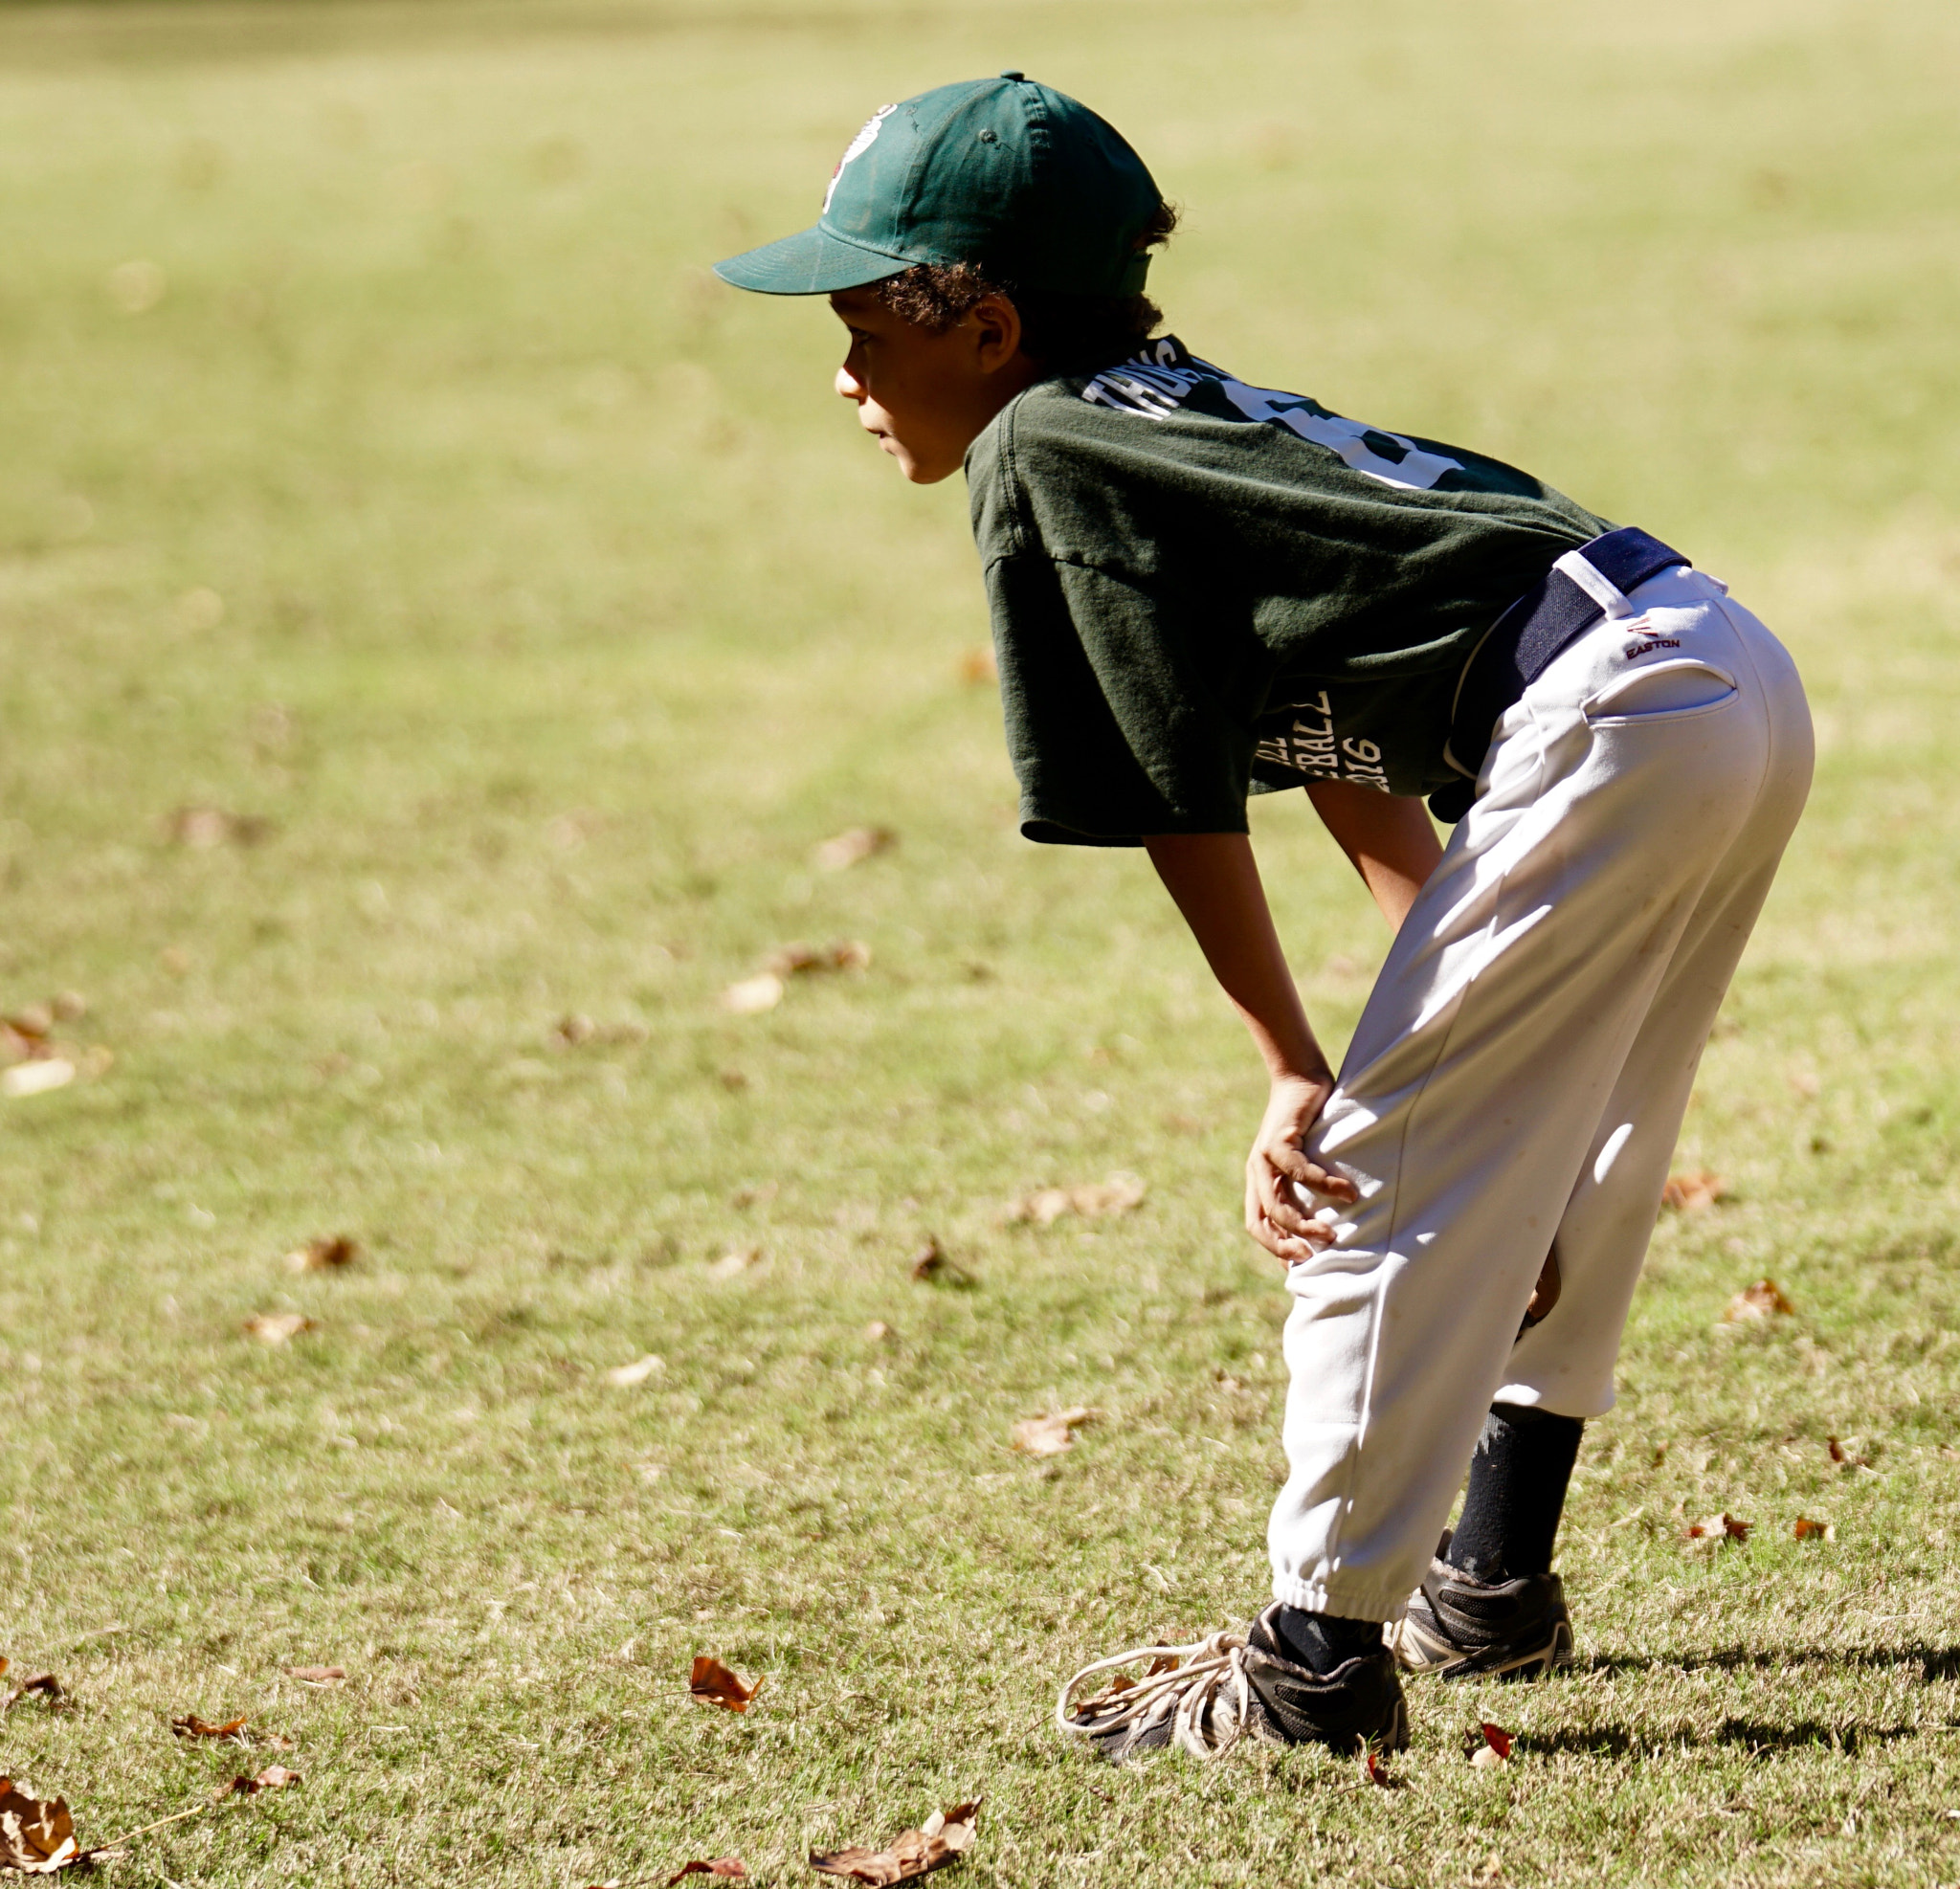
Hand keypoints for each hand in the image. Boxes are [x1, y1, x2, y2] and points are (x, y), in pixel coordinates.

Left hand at [1245, 1074, 1358, 1263]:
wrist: (1300, 1076)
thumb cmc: (1311, 1123)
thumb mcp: (1305, 1161)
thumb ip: (1307, 1188)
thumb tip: (1330, 1222)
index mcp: (1259, 1182)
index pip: (1258, 1225)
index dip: (1275, 1248)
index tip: (1304, 1263)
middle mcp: (1257, 1172)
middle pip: (1264, 1221)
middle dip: (1287, 1244)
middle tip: (1318, 1254)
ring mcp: (1263, 1157)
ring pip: (1278, 1203)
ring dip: (1306, 1224)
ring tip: (1333, 1234)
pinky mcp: (1278, 1139)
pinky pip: (1299, 1171)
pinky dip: (1325, 1185)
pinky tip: (1347, 1192)